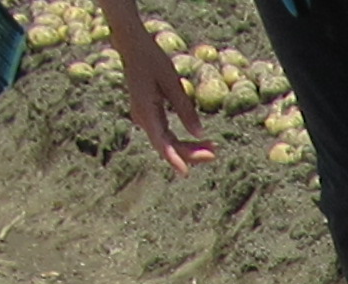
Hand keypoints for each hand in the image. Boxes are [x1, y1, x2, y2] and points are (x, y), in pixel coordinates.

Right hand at [103, 2, 213, 174]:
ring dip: (189, 148)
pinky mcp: (150, 116)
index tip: (185, 172)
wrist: (133, 47)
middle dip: (191, 153)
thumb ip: (185, 108)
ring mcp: (145, 119)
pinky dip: (182, 140)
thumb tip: (199, 133)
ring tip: (213, 148)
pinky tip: (200, 142)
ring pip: (167, 142)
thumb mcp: (172, 82)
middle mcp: (143, 119)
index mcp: (145, 111)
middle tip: (215, 152)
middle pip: (167, 145)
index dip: (174, 158)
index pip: (161, 141)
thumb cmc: (152, 60)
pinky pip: (166, 134)